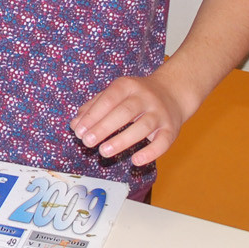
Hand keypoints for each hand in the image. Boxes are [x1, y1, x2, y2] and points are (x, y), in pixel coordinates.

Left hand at [69, 74, 186, 167]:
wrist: (173, 92)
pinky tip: (136, 161)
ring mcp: (160, 113)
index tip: (79, 131)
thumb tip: (75, 125)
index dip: (93, 116)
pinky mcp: (171, 129)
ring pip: (142, 127)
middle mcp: (145, 98)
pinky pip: (163, 142)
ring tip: (104, 152)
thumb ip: (94, 107)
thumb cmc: (136, 96)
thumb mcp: (115, 93)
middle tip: (87, 142)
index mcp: (128, 86)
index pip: (108, 99)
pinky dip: (150, 153)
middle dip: (104, 128)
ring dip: (122, 140)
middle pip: (124, 112)